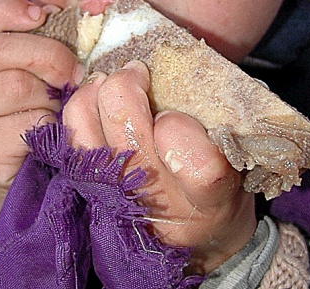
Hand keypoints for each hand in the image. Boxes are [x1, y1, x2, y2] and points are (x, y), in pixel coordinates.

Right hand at [0, 0, 81, 245]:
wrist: (34, 183)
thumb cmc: (49, 119)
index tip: (42, 15)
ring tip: (60, 111)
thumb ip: (61, 41)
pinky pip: (26, 123)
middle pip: (2, 49)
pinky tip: (55, 137)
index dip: (7, 10)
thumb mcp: (52, 75)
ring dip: (51, 98)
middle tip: (75, 74)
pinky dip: (51, 127)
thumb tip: (97, 6)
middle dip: (49, 55)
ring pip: (15, 86)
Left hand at [62, 62, 256, 274]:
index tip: (178, 114)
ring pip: (86, 127)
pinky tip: (95, 99)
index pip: (200, 166)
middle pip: (126, 129)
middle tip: (138, 73)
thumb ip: (227, 124)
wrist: (194, 241)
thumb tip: (203, 69)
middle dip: (129, 87)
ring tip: (112, 82)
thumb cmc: (221, 191)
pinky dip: (80, 108)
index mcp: (209, 198)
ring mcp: (116, 200)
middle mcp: (159, 202)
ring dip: (97, 92)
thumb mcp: (239, 165)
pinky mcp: (87, 191)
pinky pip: (70, 137)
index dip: (183, 129)